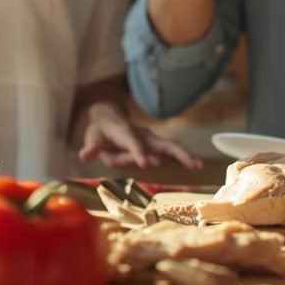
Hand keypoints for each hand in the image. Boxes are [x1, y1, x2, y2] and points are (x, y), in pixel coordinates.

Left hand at [76, 103, 202, 170]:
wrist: (109, 118)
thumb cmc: (100, 131)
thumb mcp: (92, 137)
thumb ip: (91, 148)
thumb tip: (84, 155)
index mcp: (125, 132)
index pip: (132, 143)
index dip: (138, 152)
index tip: (145, 163)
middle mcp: (142, 134)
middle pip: (161, 142)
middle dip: (176, 152)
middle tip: (191, 163)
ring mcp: (151, 139)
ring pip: (171, 145)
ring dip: (185, 155)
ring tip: (199, 165)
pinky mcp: (155, 144)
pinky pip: (171, 150)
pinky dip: (183, 156)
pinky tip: (195, 165)